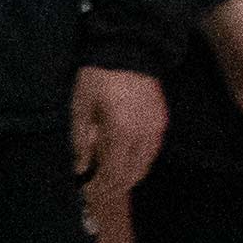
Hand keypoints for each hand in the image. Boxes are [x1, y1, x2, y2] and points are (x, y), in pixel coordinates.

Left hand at [71, 64, 165, 232]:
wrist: (129, 50)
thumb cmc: (98, 77)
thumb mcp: (81, 107)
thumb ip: (80, 141)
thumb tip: (81, 168)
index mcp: (121, 132)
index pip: (112, 173)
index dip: (99, 187)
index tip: (85, 192)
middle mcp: (144, 136)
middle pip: (131, 175)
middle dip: (112, 188)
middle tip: (95, 191)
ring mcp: (157, 129)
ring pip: (143, 166)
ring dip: (126, 178)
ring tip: (106, 180)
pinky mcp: (162, 122)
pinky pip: (151, 153)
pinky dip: (137, 163)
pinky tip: (122, 161)